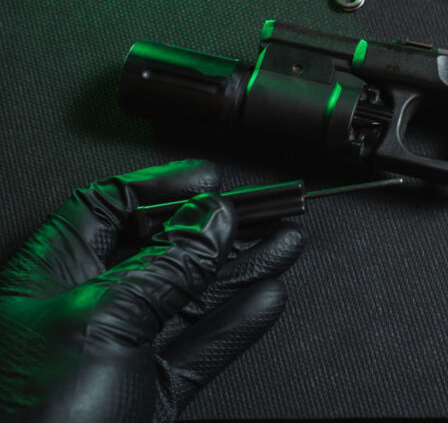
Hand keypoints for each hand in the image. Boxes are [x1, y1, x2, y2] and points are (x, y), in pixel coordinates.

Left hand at [0, 160, 303, 422]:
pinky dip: (236, 323)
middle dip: (218, 229)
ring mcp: (117, 353)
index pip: (108, 208)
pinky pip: (199, 347)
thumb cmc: (31, 417)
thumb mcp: (105, 319)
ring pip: (189, 297)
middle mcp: (84, 309)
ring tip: (284, 245)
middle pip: (162, 250)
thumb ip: (164, 264)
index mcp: (50, 276)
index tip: (211, 180)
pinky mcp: (145, 393)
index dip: (162, 188)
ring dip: (241, 269)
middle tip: (267, 211)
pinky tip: (264, 299)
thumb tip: (209, 219)